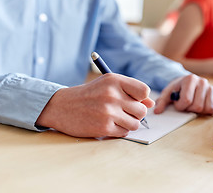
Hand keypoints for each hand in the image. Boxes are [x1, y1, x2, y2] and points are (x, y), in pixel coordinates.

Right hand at [36, 74, 153, 137]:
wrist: (61, 106)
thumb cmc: (89, 94)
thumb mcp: (108, 85)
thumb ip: (131, 91)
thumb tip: (151, 104)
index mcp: (114, 80)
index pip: (144, 91)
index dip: (141, 98)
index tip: (132, 100)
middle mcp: (112, 95)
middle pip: (142, 110)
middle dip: (135, 113)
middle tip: (122, 111)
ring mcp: (108, 112)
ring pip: (135, 124)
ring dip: (128, 123)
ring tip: (116, 118)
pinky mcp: (103, 127)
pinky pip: (124, 132)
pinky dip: (118, 130)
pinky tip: (108, 124)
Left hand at [154, 74, 212, 114]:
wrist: (187, 82)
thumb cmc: (177, 88)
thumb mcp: (168, 92)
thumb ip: (162, 101)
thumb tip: (157, 111)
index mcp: (190, 79)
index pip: (187, 100)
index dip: (180, 106)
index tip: (178, 103)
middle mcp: (202, 81)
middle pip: (197, 106)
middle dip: (189, 109)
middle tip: (185, 104)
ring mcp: (211, 87)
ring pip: (206, 109)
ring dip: (197, 110)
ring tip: (192, 104)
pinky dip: (205, 111)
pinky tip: (199, 105)